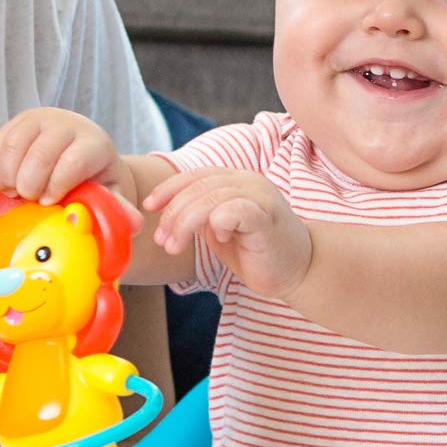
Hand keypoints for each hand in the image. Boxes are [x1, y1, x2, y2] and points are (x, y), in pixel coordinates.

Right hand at [0, 107, 132, 205]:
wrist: (80, 155)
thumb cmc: (94, 180)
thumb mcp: (109, 194)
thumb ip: (118, 208)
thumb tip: (132, 224)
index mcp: (94, 143)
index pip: (73, 160)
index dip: (57, 185)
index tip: (49, 204)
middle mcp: (67, 124)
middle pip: (41, 152)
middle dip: (30, 184)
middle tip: (29, 201)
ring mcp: (40, 119)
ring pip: (15, 144)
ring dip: (9, 176)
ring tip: (14, 194)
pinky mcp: (17, 122)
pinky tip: (4, 184)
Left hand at [142, 167, 313, 301]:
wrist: (297, 271)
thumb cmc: (256, 251)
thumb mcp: (219, 229)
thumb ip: (199, 215)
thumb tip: (163, 213)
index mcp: (236, 181)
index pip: (195, 175)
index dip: (168, 189)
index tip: (148, 206)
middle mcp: (248, 182)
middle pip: (198, 187)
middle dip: (172, 214)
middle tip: (162, 240)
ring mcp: (261, 197)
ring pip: (210, 198)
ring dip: (185, 224)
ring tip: (174, 247)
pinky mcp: (268, 218)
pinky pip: (235, 211)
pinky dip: (218, 224)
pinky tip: (218, 240)